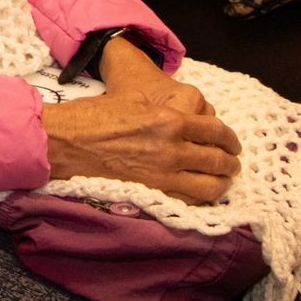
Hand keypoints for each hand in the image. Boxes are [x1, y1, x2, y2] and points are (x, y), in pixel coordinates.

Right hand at [42, 40, 240, 203]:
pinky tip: (200, 192)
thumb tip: (189, 121)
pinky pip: (189, 199)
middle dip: (230, 163)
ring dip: (221, 184)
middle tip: (232, 163)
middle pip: (218, 161)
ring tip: (222, 181)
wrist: (68, 141)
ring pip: (210, 187)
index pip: (216, 132)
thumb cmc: (97, 115)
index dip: (230, 139)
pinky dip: (200, 197)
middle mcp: (172, 149)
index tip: (232, 143)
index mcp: (170, 120)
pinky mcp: (152, 191)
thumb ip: (168, 112)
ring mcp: (163, 174)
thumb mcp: (137, 100)